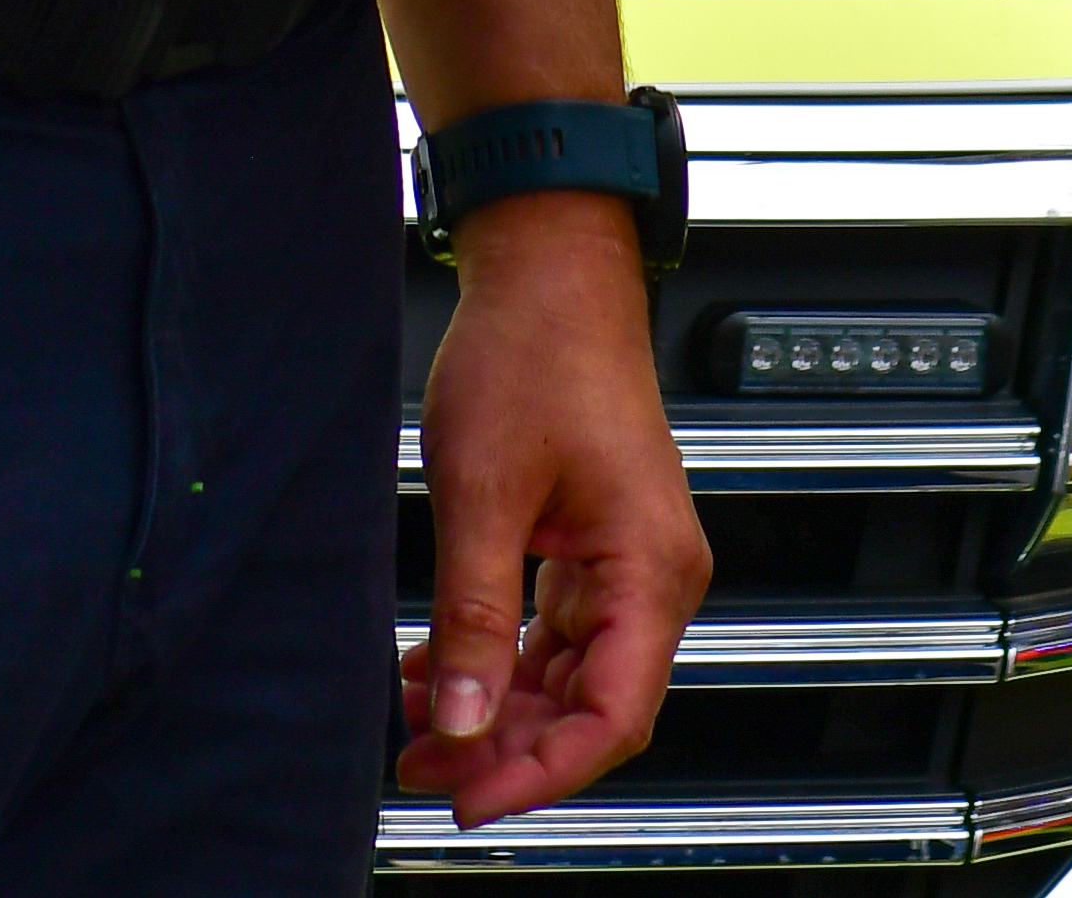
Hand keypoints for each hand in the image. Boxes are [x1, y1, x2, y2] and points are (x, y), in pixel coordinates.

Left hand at [400, 201, 709, 824]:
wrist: (550, 273)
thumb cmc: (535, 354)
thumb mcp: (484, 493)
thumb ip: (474, 616)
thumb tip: (460, 716)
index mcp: (650, 568)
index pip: (613, 716)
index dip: (543, 773)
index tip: (472, 798)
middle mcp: (655, 574)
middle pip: (592, 706)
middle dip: (506, 747)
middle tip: (423, 766)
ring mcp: (628, 561)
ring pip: (568, 676)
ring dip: (495, 708)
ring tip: (416, 727)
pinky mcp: (595, 546)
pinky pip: (554, 633)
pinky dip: (496, 658)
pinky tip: (435, 671)